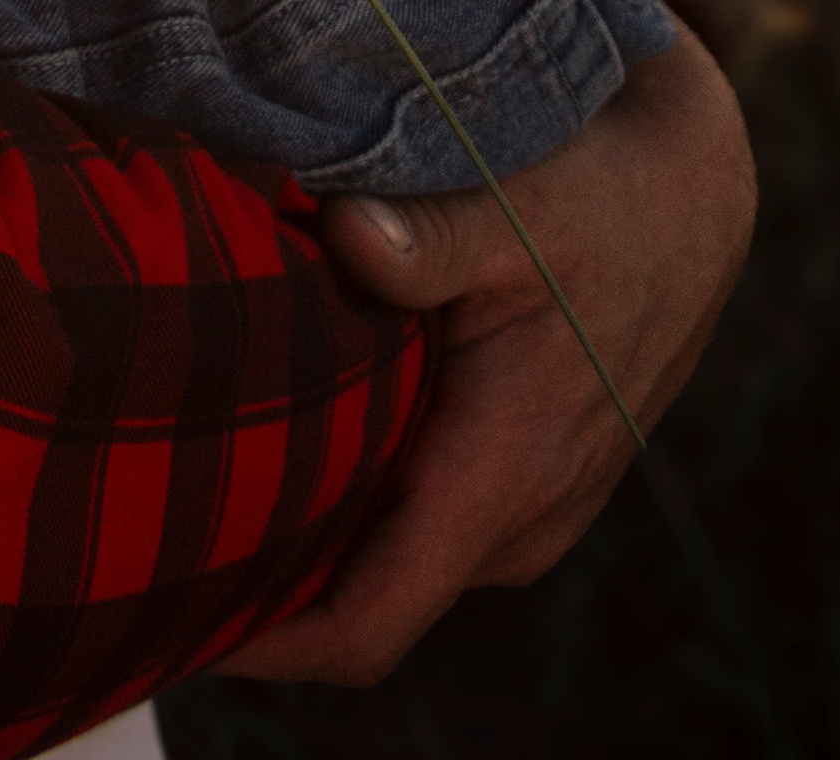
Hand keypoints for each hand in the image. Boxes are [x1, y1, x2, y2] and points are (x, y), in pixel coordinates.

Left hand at [218, 33, 756, 682]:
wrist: (691, 197)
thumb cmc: (598, 200)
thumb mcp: (514, 205)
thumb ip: (428, 238)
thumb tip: (347, 231)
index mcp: (501, 476)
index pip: (367, 622)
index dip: (263, 642)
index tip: (169, 616)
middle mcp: (518, 521)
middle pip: (362, 597)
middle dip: (262, 576)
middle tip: (148, 521)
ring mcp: (529, 510)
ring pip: (391, 557)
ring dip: (310, 529)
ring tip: (202, 468)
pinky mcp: (530, 481)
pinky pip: (424, 520)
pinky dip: (357, 495)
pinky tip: (290, 430)